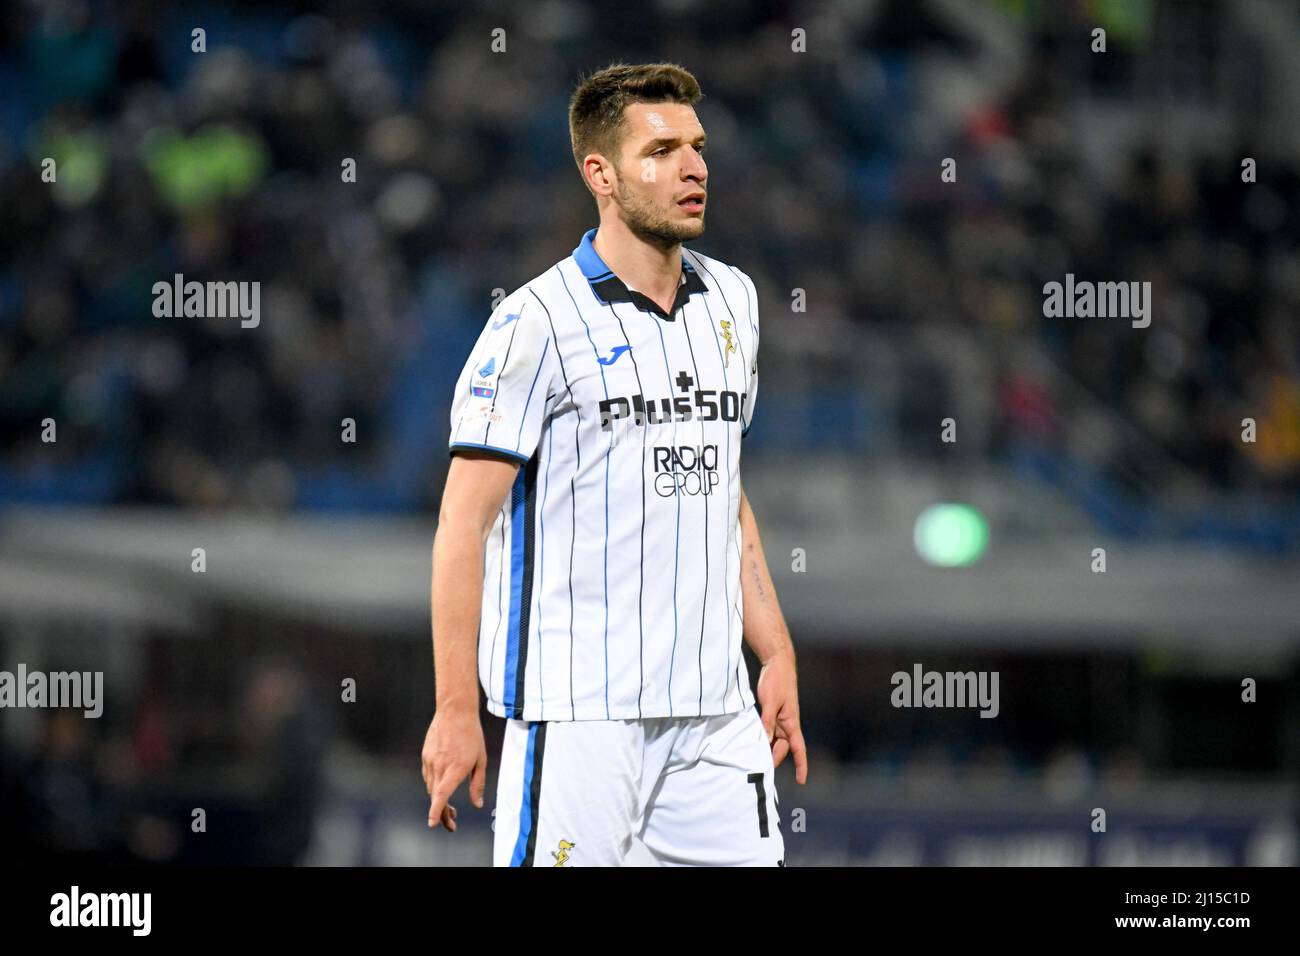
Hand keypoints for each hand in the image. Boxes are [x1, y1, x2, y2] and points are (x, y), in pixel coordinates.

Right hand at [421, 706, 486, 829]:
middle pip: (436, 797)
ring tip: (452, 808)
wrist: (454, 710)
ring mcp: (430, 761)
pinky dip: (435, 785)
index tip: (432, 823)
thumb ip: (478, 784)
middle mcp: (439, 767)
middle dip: (443, 814)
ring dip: (439, 800)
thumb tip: (477, 805)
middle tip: (453, 823)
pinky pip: (428, 776)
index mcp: (455, 769)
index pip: (441, 795)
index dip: (436, 811)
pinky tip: (444, 785)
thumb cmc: (471, 734)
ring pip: (431, 787)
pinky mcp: (425, 755)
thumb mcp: (481, 760)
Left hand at [756, 649, 807, 783]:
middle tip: (759, 766)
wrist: (777, 663)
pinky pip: (769, 730)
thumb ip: (767, 721)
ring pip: (775, 740)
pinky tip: (754, 741)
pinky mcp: (772, 713)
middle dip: (774, 757)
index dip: (801, 764)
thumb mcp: (770, 701)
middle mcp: (787, 723)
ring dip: (767, 747)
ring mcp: (780, 718)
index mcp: (791, 722)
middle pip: (783, 747)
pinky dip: (763, 737)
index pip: (799, 748)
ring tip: (754, 756)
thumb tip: (766, 739)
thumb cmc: (777, 680)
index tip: (802, 780)